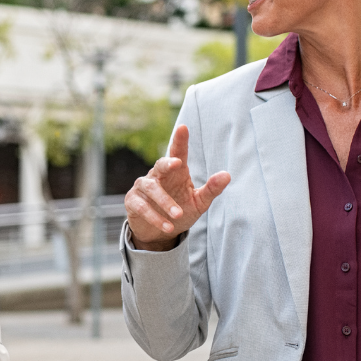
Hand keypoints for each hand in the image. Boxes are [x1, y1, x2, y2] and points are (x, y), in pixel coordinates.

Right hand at [124, 125, 230, 250]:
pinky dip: (155, 217)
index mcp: (175, 172)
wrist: (159, 233)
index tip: (183, 128)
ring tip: (178, 215)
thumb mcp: (199, 202)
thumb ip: (211, 189)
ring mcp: (143, 187)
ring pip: (152, 189)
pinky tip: (167, 226)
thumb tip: (227, 175)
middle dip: (168, 163)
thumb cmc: (180, 211)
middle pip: (160, 165)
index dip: (180, 141)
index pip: (178, 153)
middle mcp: (157, 176)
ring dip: (165, 202)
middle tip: (177, 163)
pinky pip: (142, 207)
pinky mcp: (133, 202)